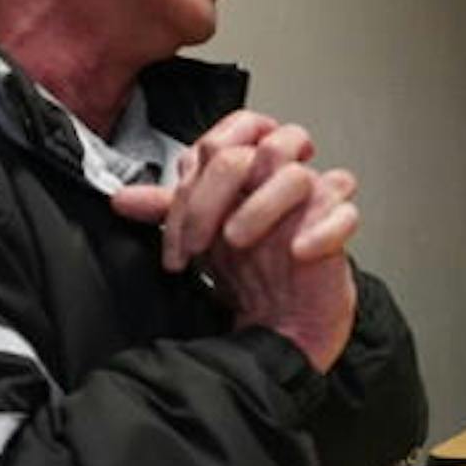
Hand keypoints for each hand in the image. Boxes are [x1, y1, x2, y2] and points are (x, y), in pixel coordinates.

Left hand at [113, 110, 360, 370]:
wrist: (279, 324)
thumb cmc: (248, 272)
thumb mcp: (200, 238)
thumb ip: (167, 211)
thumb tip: (120, 198)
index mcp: (249, 171)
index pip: (224, 141)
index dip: (196, 184)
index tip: (180, 238)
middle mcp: (281, 179)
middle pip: (263, 145)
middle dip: (219, 194)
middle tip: (203, 242)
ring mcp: (314, 201)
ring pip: (299, 173)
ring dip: (262, 206)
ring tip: (239, 242)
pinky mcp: (339, 229)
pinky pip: (344, 212)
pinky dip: (322, 230)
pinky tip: (298, 252)